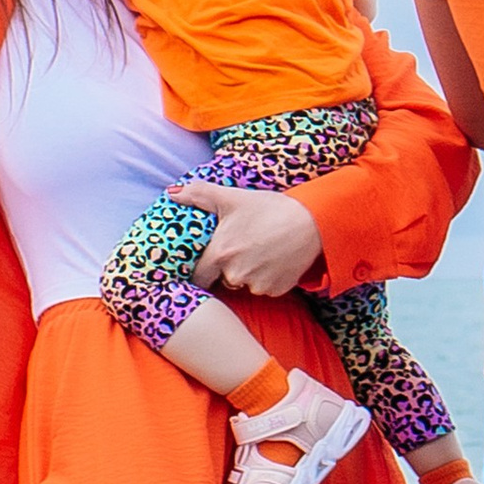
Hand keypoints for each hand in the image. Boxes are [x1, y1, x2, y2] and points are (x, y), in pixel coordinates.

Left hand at [168, 180, 326, 297]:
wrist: (311, 221)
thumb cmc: (269, 208)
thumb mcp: (232, 198)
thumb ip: (199, 195)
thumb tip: (172, 193)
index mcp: (221, 253)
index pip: (197, 276)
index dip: (199, 269)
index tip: (205, 261)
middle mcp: (236, 275)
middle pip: (221, 281)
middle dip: (225, 269)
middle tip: (239, 248)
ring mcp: (257, 285)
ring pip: (243, 284)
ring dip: (246, 273)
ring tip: (258, 250)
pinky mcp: (276, 291)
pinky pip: (263, 289)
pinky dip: (265, 278)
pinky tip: (273, 259)